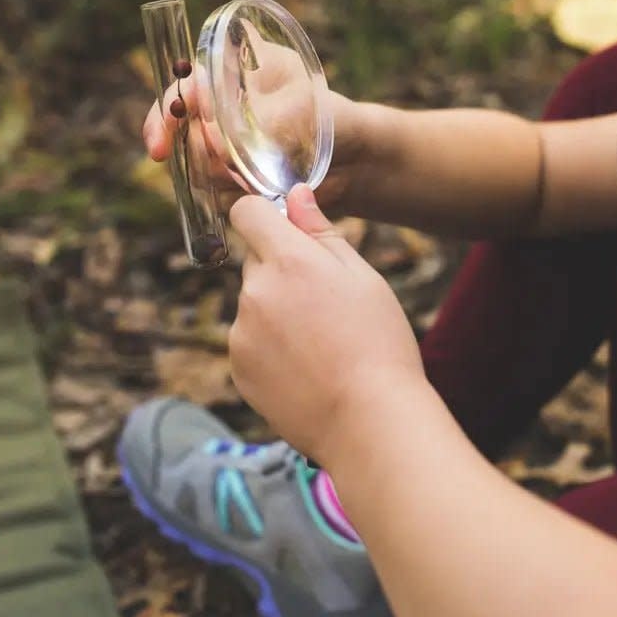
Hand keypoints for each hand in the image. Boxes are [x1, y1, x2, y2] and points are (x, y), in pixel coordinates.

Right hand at [141, 39, 369, 214]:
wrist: (356, 161)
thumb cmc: (333, 118)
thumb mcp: (299, 107)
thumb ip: (257, 121)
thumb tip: (215, 141)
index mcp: (232, 74)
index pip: (182, 89)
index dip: (164, 115)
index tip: (162, 143)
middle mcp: (222, 109)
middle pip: (177, 131)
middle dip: (187, 152)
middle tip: (210, 167)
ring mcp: (226, 146)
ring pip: (194, 166)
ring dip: (216, 176)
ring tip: (255, 175)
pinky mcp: (235, 178)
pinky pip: (215, 194)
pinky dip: (232, 196)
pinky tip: (258, 190)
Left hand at [226, 184, 425, 463]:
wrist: (368, 420)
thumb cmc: (378, 345)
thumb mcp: (363, 278)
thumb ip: (322, 233)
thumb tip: (295, 196)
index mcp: (288, 260)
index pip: (247, 212)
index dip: (264, 215)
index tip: (284, 230)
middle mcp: (255, 291)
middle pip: (256, 262)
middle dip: (282, 271)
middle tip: (326, 305)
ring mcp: (242, 333)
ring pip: (254, 305)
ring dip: (277, 313)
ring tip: (322, 346)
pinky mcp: (238, 368)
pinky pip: (249, 343)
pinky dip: (270, 349)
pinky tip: (307, 369)